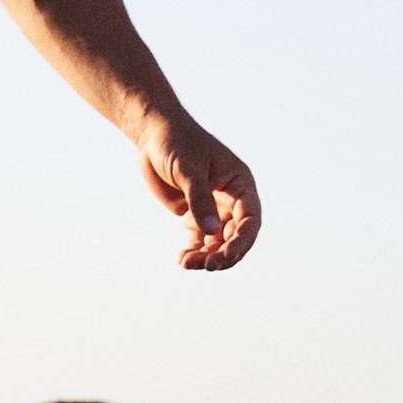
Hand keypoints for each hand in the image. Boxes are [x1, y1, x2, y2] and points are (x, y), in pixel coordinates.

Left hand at [138, 115, 258, 270]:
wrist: (153, 137)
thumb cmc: (176, 143)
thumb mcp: (188, 168)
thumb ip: (199, 198)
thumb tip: (210, 230)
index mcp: (240, 184)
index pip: (250, 219)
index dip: (242, 240)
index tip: (227, 256)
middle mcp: (231, 200)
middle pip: (236, 236)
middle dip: (224, 253)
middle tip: (207, 265)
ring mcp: (213, 210)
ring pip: (218, 243)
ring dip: (207, 257)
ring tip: (187, 263)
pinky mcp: (194, 216)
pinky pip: (199, 241)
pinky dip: (194, 253)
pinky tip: (182, 260)